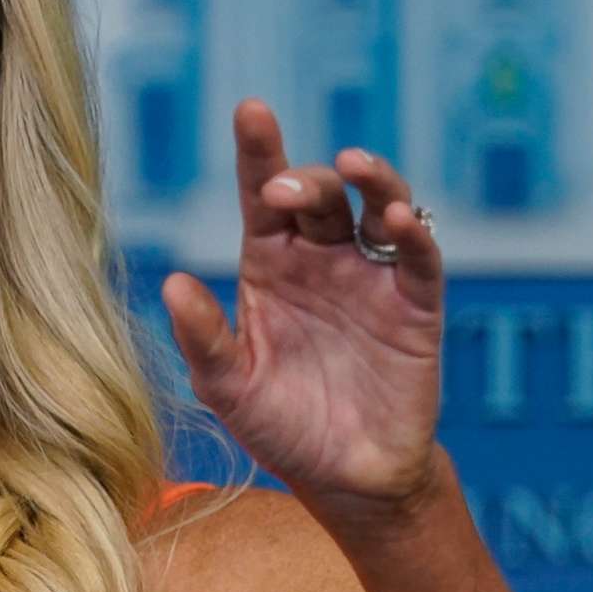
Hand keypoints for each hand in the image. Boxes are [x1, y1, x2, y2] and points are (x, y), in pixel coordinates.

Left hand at [158, 98, 447, 524]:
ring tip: (353, 166)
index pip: (262, 196)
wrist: (347, 481)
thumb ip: (203, 337)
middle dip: (301, 180)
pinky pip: (418, 256)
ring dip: (370, 178)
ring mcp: (370, 277)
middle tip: (282, 193)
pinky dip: (413, 231)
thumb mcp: (229, 387)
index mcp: (270, 266)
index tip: (251, 110)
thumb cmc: (283, 428)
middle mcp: (321, 259)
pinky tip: (399, 219)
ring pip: (376, 205)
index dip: (259, 151)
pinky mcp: (415, 304)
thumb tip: (174, 282)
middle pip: (317, 194)